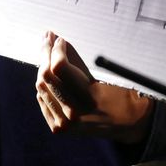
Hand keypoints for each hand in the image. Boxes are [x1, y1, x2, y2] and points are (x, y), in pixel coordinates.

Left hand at [35, 31, 153, 144]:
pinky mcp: (58, 128)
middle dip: (45, 53)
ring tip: (47, 52)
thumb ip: (75, 59)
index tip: (59, 39)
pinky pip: (42, 99)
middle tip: (48, 38)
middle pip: (46, 76)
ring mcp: (64, 123)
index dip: (56, 49)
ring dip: (43, 66)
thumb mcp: (100, 76)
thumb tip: (56, 39)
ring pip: (41, 87)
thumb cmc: (117, 95)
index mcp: (89, 98)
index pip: (59, 67)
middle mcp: (73, 113)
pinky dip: (44, 85)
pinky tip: (48, 74)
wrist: (124, 124)